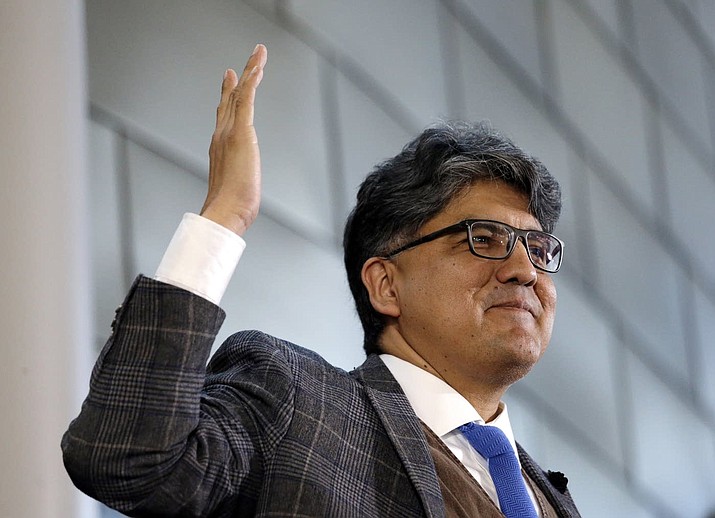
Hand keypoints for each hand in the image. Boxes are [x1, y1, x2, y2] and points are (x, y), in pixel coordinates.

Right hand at [200, 44, 267, 235]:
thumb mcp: (234, 190)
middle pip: (231, 99)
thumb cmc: (230, 207)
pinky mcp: (241, 132)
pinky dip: (251, 82)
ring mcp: (229, 132)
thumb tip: (239, 196)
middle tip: (248, 60)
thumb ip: (235, 184)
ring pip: (240, 94)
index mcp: (220, 146)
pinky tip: (257, 69)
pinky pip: (246, 100)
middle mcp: (222, 134)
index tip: (231, 79)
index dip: (228, 95)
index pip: (225, 114)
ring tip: (258, 54)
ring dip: (250, 72)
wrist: (226, 210)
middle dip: (241, 77)